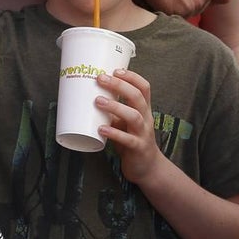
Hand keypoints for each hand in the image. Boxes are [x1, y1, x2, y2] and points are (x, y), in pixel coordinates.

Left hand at [96, 68, 164, 185]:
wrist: (148, 168)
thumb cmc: (133, 141)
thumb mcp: (125, 124)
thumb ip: (114, 112)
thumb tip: (91, 98)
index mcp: (144, 110)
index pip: (144, 88)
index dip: (132, 77)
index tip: (116, 70)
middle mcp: (146, 119)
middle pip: (138, 97)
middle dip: (120, 86)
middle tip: (101, 79)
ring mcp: (143, 133)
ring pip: (134, 116)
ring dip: (116, 107)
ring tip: (98, 101)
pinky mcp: (138, 148)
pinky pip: (127, 139)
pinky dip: (114, 133)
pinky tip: (101, 129)